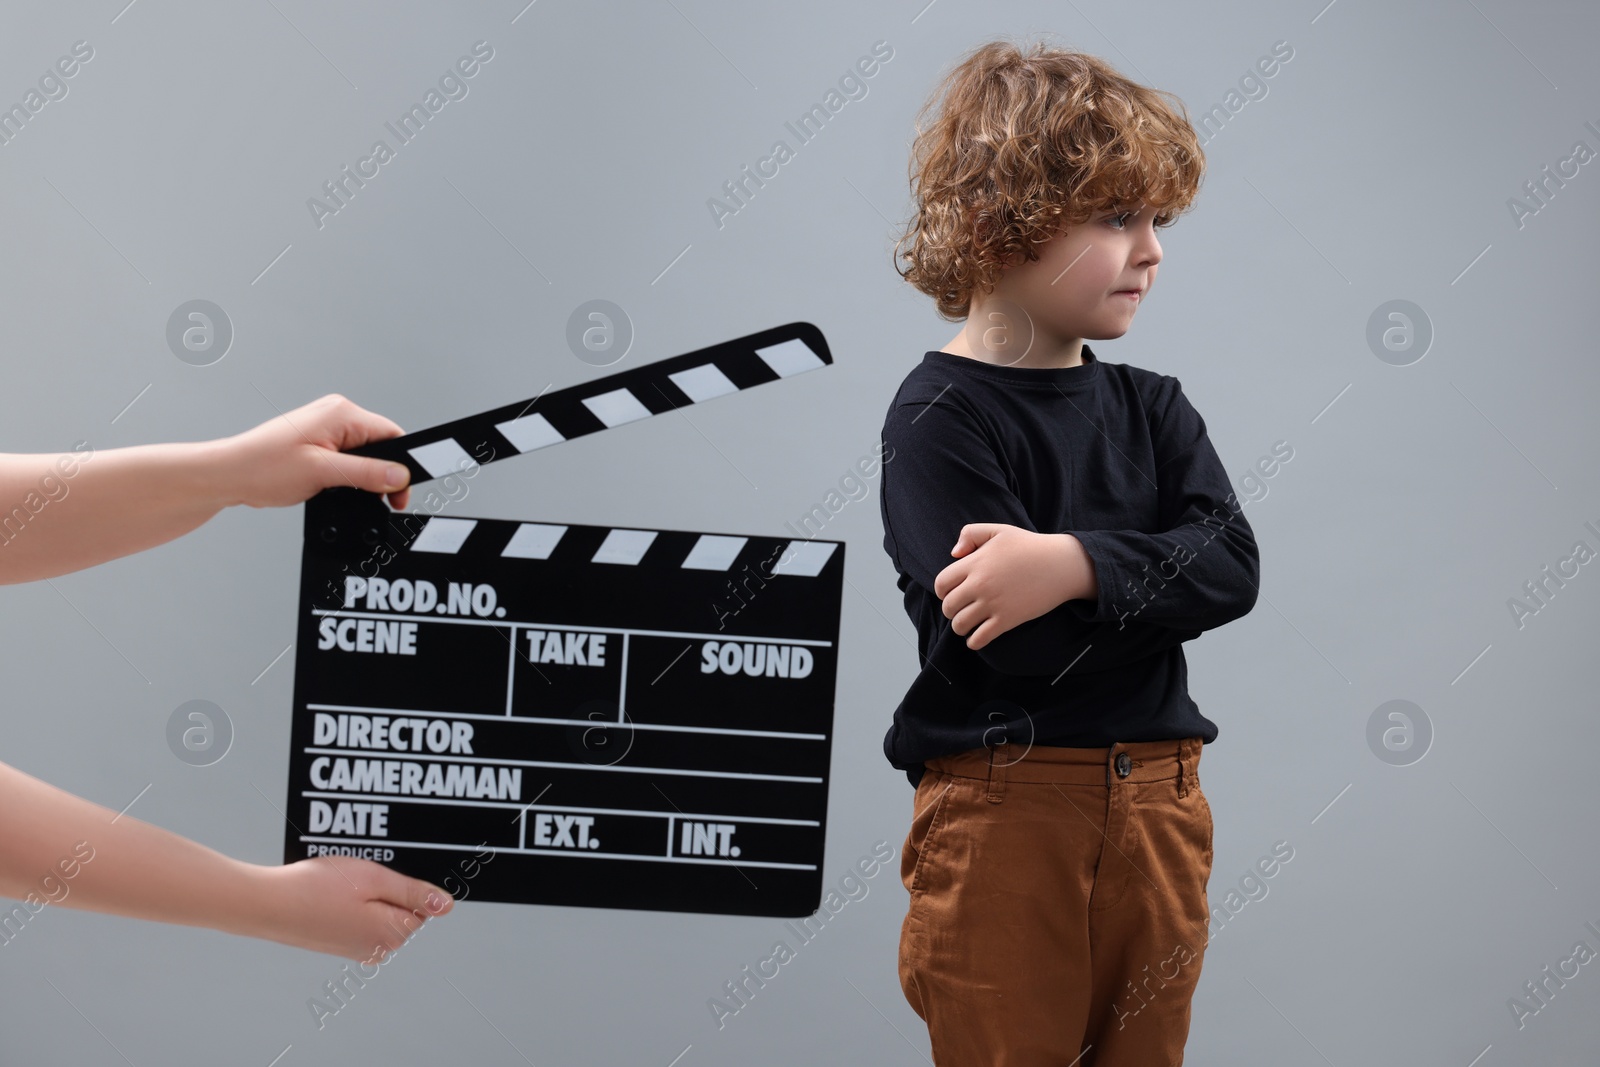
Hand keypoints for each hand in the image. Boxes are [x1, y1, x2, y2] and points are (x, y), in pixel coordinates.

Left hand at [215, 394, 412, 510]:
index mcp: (341, 413)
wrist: (230, 475)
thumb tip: (400, 476)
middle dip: (383, 474)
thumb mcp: (323, 472)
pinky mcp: (319, 440)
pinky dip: (348, 474)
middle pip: (381, 445)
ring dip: (363, 476)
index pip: (392, 435)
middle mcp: (336, 414)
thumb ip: (367, 473)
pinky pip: (348, 456)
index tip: (401, 491)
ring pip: (365, 453)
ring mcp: (326, 427)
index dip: (402, 466)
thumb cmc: (263, 467)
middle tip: (380, 500)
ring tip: (344, 490)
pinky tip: (335, 486)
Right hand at [251, 855, 453, 962]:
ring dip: (364, 891)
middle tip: (357, 872)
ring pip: (376, 909)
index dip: (402, 881)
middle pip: (399, 907)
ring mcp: (354, 948)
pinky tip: (329, 889)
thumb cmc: (318, 888)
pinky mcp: (337, 943)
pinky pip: (355, 915)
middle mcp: (376, 949)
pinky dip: (348, 899)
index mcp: (391, 934)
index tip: (380, 870)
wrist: (266, 904)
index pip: (422, 904)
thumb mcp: (375, 879)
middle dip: (384, 886)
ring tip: (339, 879)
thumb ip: (414, 894)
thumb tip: (446, 906)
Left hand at [934, 523, 1088, 650]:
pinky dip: (974, 641)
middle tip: (961, 609)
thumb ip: (971, 534)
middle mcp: (980, 584)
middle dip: (950, 610)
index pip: (941, 583)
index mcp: (975, 563)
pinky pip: (979, 639)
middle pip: (948, 606)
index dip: (942, 591)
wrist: (1060, 564)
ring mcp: (993, 603)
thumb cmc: (1030, 546)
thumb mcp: (998, 530)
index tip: (950, 593)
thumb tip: (954, 554)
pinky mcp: (1007, 619)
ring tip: (968, 624)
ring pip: (960, 625)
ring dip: (960, 627)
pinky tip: (977, 637)